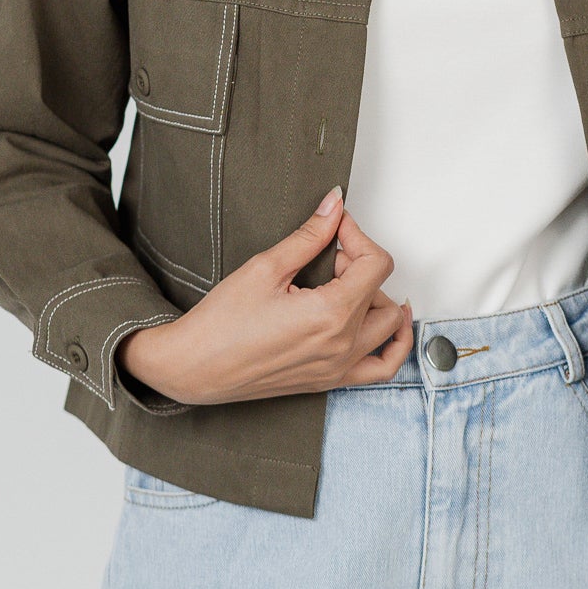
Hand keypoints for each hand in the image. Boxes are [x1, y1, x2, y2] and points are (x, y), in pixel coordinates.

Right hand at [117, 185, 413, 405]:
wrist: (194, 368)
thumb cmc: (220, 324)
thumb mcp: (266, 268)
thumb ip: (310, 236)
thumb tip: (334, 207)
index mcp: (331, 314)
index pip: (375, 264)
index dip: (357, 236)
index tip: (336, 228)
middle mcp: (342, 345)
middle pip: (381, 291)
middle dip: (359, 265)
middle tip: (324, 257)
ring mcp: (338, 368)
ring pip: (388, 329)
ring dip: (378, 300)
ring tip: (347, 286)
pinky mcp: (328, 381)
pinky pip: (381, 369)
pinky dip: (393, 346)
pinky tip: (385, 325)